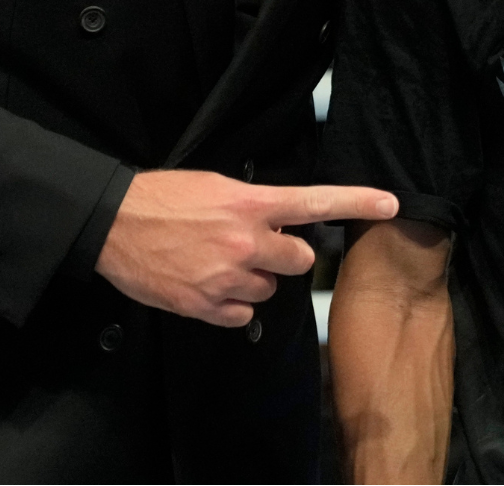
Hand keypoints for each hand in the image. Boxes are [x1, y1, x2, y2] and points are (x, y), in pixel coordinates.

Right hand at [96, 169, 397, 325]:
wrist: (113, 224)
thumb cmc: (163, 199)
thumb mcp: (215, 188)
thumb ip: (253, 207)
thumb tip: (277, 224)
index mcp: (250, 204)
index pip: (314, 203)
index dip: (357, 202)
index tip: (390, 204)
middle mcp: (245, 241)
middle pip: (299, 261)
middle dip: (284, 256)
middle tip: (254, 247)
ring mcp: (227, 277)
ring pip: (269, 290)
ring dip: (253, 280)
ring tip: (218, 262)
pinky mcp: (207, 306)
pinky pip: (243, 315)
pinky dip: (231, 304)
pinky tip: (207, 284)